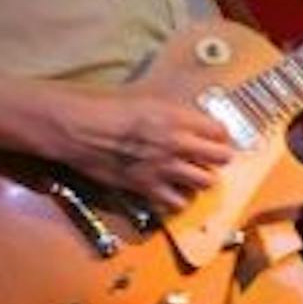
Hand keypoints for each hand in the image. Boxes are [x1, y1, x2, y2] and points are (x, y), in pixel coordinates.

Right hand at [55, 82, 233, 212]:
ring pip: (206, 182)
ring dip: (202, 178)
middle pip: (221, 157)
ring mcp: (164, 168)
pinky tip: (173, 192)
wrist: (80, 129)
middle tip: (212, 158)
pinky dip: (178, 199)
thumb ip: (176, 114)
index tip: (216, 138)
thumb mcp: (150, 101)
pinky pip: (177, 202)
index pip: (220, 131)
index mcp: (178, 118)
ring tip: (194, 174)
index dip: (220, 135)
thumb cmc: (109, 110)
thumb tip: (193, 123)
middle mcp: (177, 144)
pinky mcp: (147, 187)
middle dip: (219, 157)